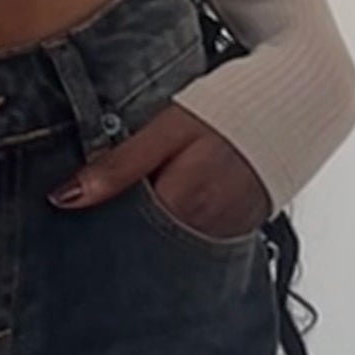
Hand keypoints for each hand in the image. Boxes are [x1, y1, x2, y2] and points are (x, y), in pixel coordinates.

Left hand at [47, 101, 271, 241]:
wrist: (290, 108)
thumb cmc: (225, 112)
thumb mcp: (165, 130)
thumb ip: (118, 166)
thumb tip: (64, 197)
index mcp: (181, 204)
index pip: (121, 234)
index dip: (95, 226)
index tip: (71, 218)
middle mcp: (203, 230)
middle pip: (142, 246)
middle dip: (117, 234)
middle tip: (95, 215)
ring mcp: (221, 235)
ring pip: (166, 245)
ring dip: (145, 231)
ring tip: (133, 206)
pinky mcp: (234, 232)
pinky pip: (191, 240)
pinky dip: (173, 229)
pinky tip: (165, 207)